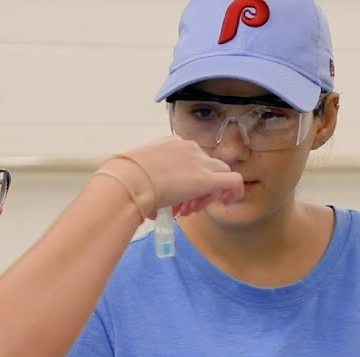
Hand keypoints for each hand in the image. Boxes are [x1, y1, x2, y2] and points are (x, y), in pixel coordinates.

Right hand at [101, 136, 243, 219]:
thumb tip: (151, 208)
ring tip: (190, 210)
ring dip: (208, 194)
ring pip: (219, 174)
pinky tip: (229, 201)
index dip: (185, 180)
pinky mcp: (208, 179)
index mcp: (170, 143)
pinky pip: (233, 181)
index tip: (175, 197)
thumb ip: (146, 186)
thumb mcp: (135, 176)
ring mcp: (199, 162)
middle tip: (184, 207)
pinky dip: (234, 191)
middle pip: (206, 165)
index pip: (190, 159)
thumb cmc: (124, 180)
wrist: (127, 182)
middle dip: (198, 188)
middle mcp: (188, 148)